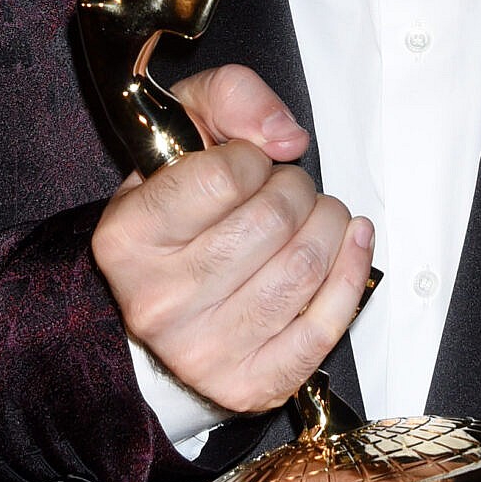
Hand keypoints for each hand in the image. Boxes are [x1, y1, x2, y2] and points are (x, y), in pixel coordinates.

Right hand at [92, 63, 372, 415]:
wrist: (161, 301)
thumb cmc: (175, 214)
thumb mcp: (181, 132)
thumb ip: (228, 98)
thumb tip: (284, 136)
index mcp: (128, 238)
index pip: (223, 176)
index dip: (254, 157)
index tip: (251, 163)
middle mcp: (158, 300)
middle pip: (272, 221)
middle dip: (298, 189)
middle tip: (289, 189)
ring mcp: (203, 349)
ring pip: (303, 268)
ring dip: (329, 225)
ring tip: (316, 216)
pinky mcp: (249, 383)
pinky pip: (324, 326)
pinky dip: (352, 274)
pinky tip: (349, 245)